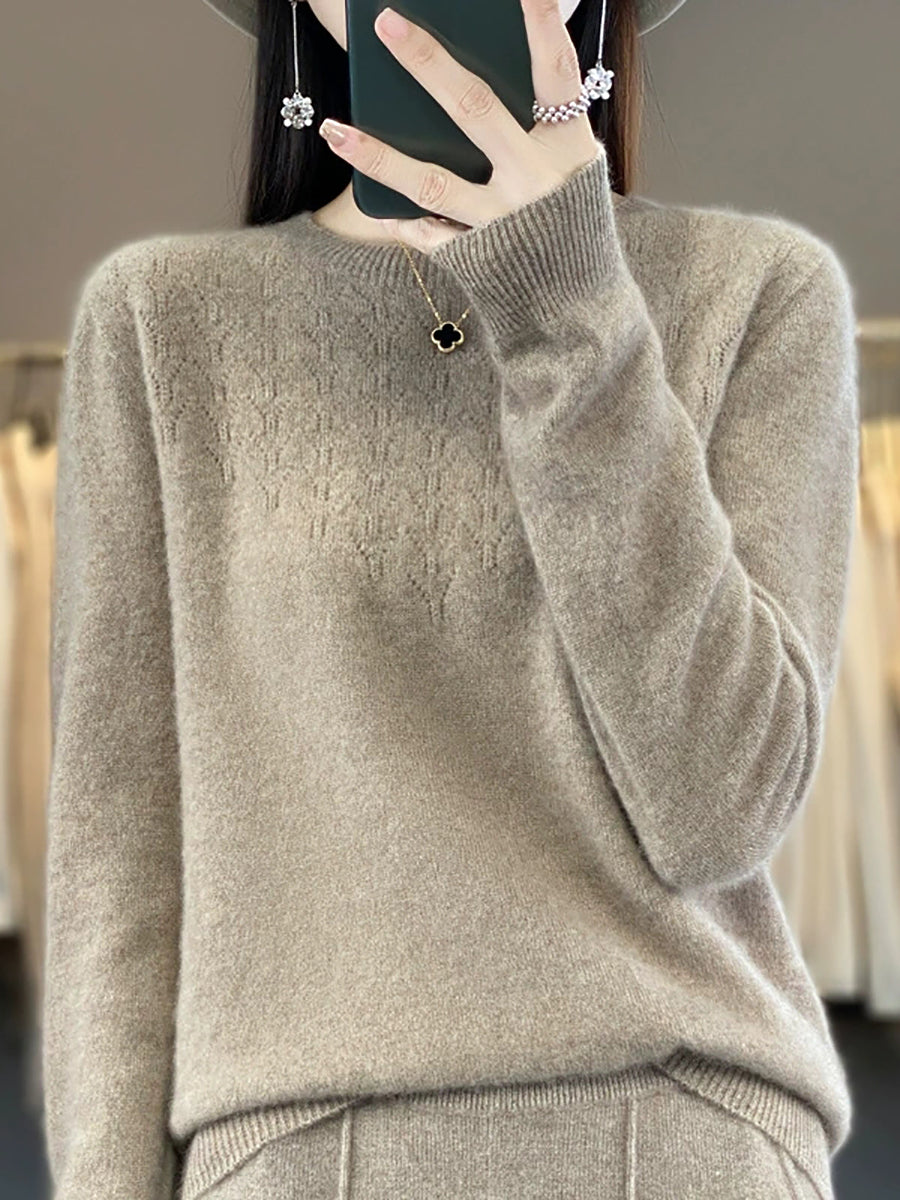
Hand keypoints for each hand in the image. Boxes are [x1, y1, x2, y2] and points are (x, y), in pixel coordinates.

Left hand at [318, 0, 600, 252]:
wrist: (580, 311)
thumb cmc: (572, 228)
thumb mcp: (574, 170)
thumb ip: (541, 125)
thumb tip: (480, 74)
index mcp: (569, 149)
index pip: (556, 73)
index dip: (541, 25)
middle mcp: (535, 182)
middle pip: (474, 110)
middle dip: (428, 62)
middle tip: (388, 23)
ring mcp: (502, 223)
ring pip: (431, 181)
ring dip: (377, 154)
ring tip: (336, 129)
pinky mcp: (478, 259)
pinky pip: (427, 234)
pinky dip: (397, 219)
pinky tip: (370, 203)